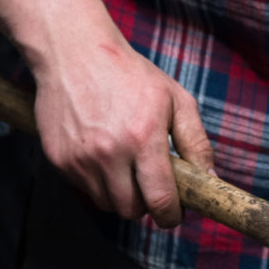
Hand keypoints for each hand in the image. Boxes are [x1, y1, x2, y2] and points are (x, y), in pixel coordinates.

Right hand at [28, 12, 215, 228]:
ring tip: (125, 162)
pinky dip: (96, 180)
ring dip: (120, 193)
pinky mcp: (58, 160)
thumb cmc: (129, 73)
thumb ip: (195, 140)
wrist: (75, 53)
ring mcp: (80, 159)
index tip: (174, 213)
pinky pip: (83, 188)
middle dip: (145, 203)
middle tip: (149, 182)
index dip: (171, 215)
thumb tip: (209, 178)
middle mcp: (110, 153)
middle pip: (131, 210)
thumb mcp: (174, 98)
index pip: (160, 201)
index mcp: (143, 138)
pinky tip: (101, 152)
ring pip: (106, 203)